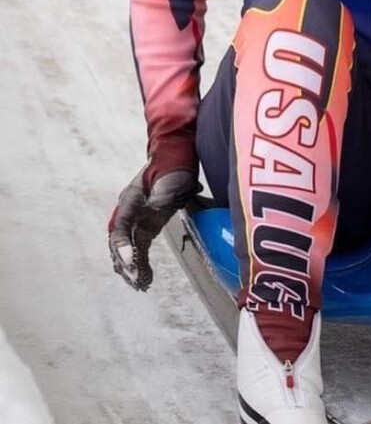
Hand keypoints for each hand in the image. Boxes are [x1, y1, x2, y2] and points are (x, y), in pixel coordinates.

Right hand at [108, 166, 199, 290]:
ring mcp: (136, 221)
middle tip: (137, 280)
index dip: (123, 246)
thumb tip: (153, 210)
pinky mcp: (147, 227)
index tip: (130, 260)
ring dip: (131, 269)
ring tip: (140, 285)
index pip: (119, 228)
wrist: (178, 157)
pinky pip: (139, 249)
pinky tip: (146, 278)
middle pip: (120, 244)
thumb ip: (159, 198)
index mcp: (129, 201)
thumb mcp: (168, 181)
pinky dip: (141, 264)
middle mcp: (128, 213)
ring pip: (127, 251)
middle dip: (126, 264)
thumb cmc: (173, 167)